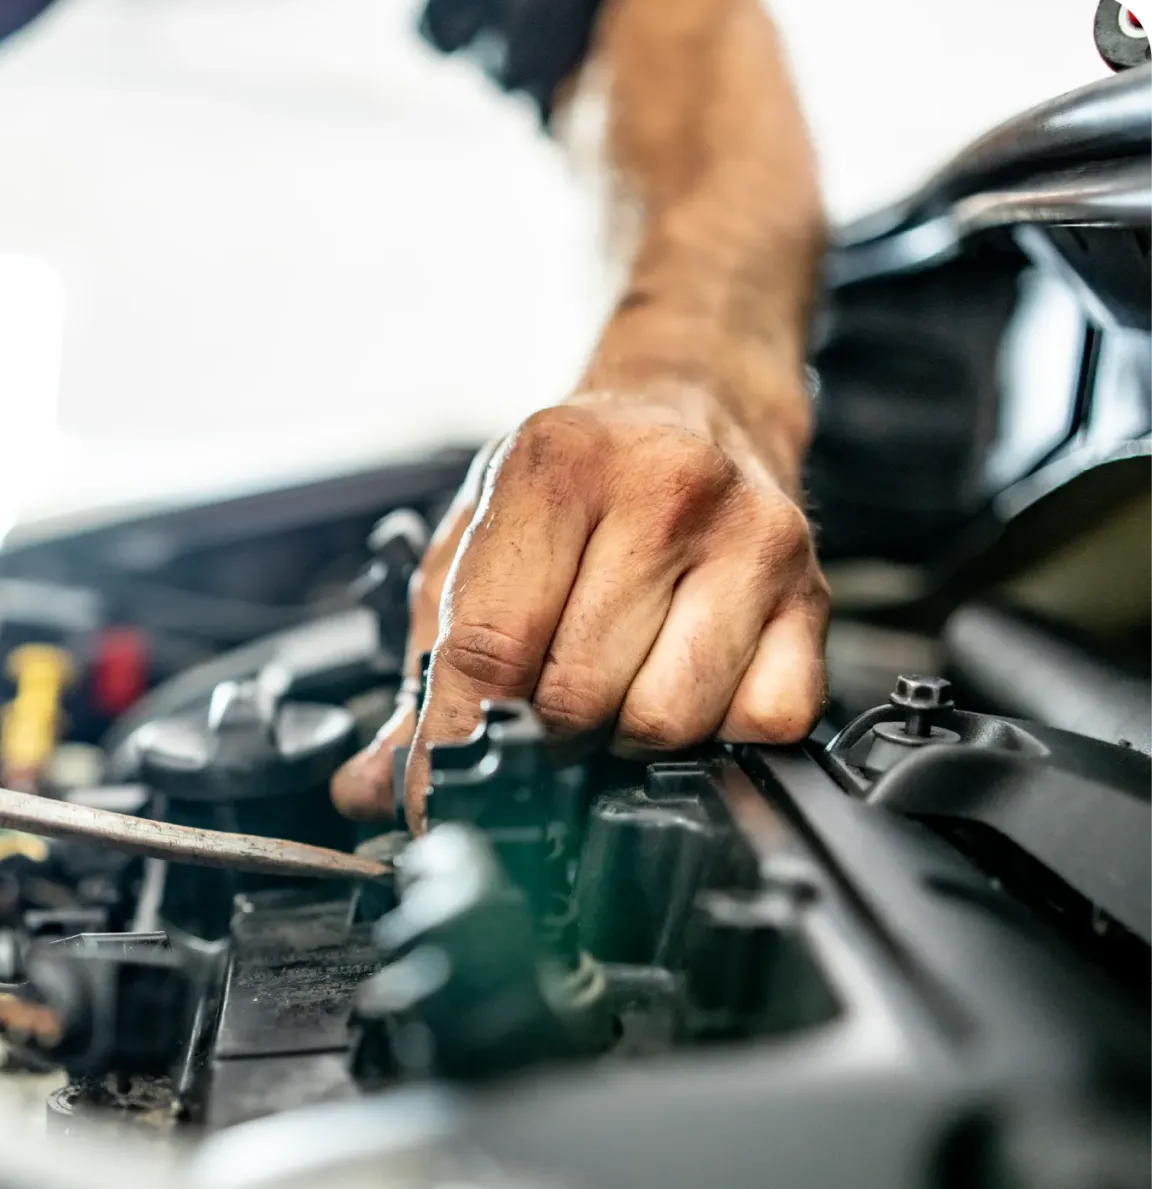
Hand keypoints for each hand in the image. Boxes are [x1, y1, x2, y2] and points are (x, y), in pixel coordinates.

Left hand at [332, 386, 828, 827]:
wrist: (694, 401)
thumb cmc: (576, 479)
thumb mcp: (473, 544)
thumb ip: (422, 673)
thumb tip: (374, 787)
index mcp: (556, 466)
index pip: (492, 647)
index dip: (458, 735)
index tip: (436, 783)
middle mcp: (664, 489)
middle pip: (578, 697)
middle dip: (545, 728)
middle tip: (541, 701)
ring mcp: (751, 540)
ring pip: (667, 721)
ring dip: (626, 733)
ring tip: (612, 684)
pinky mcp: (814, 593)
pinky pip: (760, 723)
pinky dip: (715, 732)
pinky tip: (686, 680)